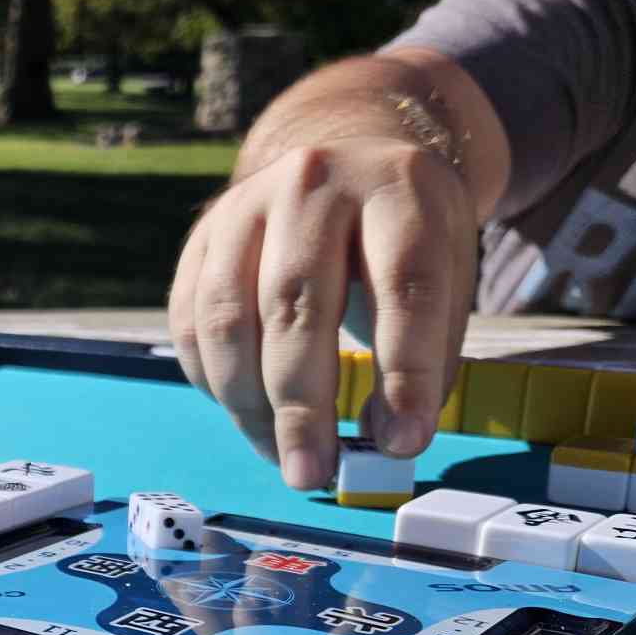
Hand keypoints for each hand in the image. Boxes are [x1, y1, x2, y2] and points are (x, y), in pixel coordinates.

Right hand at [169, 137, 476, 490]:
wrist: (345, 159)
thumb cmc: (403, 239)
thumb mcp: (446, 276)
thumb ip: (426, 355)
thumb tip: (384, 443)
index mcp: (398, 187)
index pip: (405, 283)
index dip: (405, 369)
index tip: (405, 445)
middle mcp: (314, 182)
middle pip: (297, 302)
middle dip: (302, 404)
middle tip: (310, 475)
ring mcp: (244, 204)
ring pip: (228, 316)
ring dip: (248, 403)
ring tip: (279, 456)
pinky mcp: (199, 236)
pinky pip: (189, 321)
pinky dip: (212, 381)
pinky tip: (246, 413)